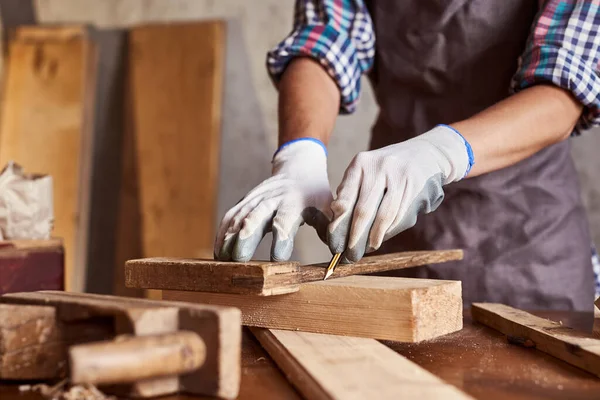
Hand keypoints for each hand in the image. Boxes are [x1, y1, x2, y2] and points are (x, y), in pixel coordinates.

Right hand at [214, 139, 332, 261]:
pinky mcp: (245, 202)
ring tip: (223, 260)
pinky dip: (222, 233)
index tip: (278, 256)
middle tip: (239, 258)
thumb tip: (340, 252)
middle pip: (255, 216)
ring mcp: (255, 199)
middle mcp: (271, 198)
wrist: (298, 168)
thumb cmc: (315, 194)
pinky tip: (218, 252)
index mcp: (294, 201)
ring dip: (230, 237)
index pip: (285, 219)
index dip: (281, 237)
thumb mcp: (328, 206)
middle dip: (246, 237)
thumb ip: (330, 227)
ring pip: (239, 217)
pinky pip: (230, 216)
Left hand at [327, 125, 472, 262]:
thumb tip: (336, 220)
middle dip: (355, 236)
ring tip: (367, 248)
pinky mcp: (415, 187)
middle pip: (364, 210)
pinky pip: (400, 215)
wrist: (425, 154)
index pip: (346, 198)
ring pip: (384, 216)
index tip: (334, 241)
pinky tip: (382, 237)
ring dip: (374, 236)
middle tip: (349, 254)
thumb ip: (350, 192)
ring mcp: (399, 176)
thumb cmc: (386, 170)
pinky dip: (390, 230)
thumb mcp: (366, 171)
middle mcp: (379, 167)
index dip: (339, 223)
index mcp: (361, 163)